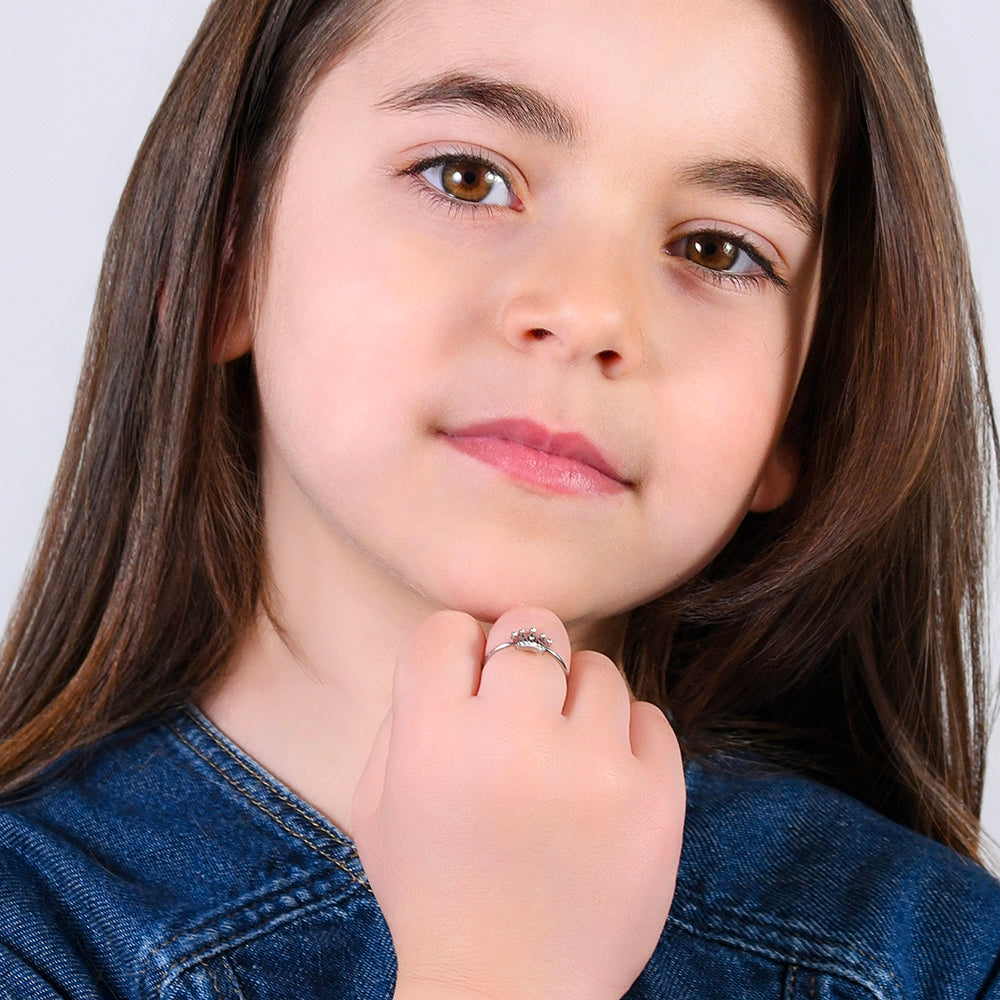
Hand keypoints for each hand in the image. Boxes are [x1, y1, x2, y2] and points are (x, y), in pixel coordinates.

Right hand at [351, 607, 684, 999]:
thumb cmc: (433, 893)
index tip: (468, 685)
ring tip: (564, 755)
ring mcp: (592, 767)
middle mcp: (512, 739)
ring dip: (577, 700)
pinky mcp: (655, 798)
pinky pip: (650, 717)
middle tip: (522, 709)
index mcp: (433, 737)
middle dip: (522, 660)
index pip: (448, 627)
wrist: (506, 994)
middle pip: (531, 626)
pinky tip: (600, 781)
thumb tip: (459, 654)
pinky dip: (626, 739)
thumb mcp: (375, 806)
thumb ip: (405, 716)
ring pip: (598, 667)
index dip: (457, 652)